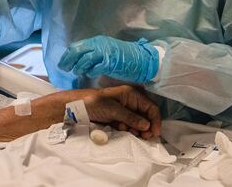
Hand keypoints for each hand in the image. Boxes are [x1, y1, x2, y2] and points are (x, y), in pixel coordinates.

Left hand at [39, 85, 161, 139]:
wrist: (76, 108)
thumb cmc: (94, 103)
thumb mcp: (113, 110)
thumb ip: (130, 117)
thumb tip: (147, 126)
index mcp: (132, 94)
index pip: (151, 107)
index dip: (155, 121)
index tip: (153, 134)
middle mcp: (131, 101)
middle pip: (147, 116)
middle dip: (146, 127)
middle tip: (142, 137)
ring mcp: (125, 110)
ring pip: (139, 122)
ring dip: (137, 129)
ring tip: (129, 132)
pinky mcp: (119, 118)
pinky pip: (130, 125)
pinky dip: (129, 129)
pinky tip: (121, 129)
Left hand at [58, 36, 158, 82]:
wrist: (141, 59)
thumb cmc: (123, 57)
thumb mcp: (105, 51)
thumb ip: (93, 53)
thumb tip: (78, 60)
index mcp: (96, 41)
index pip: (76, 46)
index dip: (67, 55)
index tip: (62, 64)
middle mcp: (99, 44)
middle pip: (77, 51)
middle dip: (69, 61)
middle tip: (65, 69)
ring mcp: (105, 52)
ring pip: (85, 59)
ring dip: (79, 67)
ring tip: (78, 72)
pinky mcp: (111, 62)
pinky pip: (96, 67)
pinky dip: (91, 71)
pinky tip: (91, 74)